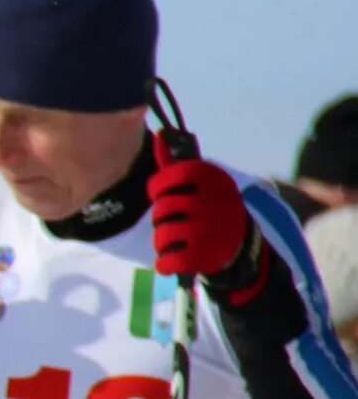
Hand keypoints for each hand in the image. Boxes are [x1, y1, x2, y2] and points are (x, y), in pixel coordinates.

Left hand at [149, 133, 257, 284]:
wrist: (240, 246)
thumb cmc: (210, 208)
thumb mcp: (201, 184)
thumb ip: (177, 164)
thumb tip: (158, 136)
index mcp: (213, 179)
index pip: (171, 176)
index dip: (158, 187)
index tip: (160, 194)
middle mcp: (214, 202)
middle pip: (164, 208)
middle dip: (161, 217)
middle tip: (170, 222)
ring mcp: (212, 229)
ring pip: (164, 233)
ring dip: (161, 240)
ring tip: (172, 240)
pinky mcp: (208, 255)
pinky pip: (171, 260)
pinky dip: (164, 263)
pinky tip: (167, 262)